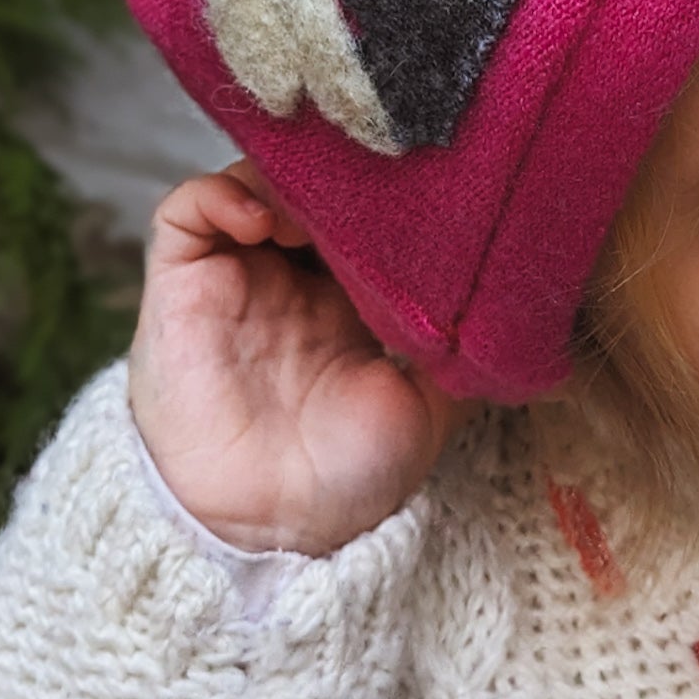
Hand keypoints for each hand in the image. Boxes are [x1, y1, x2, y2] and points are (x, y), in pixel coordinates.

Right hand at [129, 162, 462, 554]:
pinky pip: (187, 210)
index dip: (390, 194)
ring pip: (253, 183)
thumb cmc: (351, 477)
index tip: (422, 187)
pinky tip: (266, 219)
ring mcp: (234, 277)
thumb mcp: (432, 406)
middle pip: (311, 189)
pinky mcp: (181, 283)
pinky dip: (222, 194)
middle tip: (376, 176)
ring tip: (320, 206)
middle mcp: (289, 279)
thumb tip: (517, 313)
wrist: (274, 524)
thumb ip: (464, 354)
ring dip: (287, 178)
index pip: (366, 217)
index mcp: (348, 301)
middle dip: (343, 173)